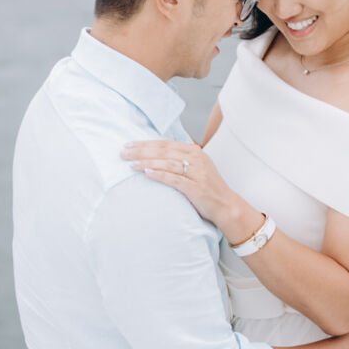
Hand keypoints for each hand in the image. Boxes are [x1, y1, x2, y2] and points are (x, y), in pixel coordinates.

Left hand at [120, 138, 252, 236]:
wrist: (225, 205)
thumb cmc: (206, 187)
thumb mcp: (195, 167)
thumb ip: (178, 159)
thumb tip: (153, 155)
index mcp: (194, 151)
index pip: (165, 144)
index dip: (145, 143)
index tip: (128, 144)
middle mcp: (196, 158)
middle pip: (163, 151)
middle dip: (141, 151)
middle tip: (123, 152)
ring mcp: (196, 173)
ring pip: (167, 163)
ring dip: (146, 162)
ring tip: (130, 164)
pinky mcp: (196, 187)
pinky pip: (174, 179)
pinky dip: (160, 175)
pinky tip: (147, 173)